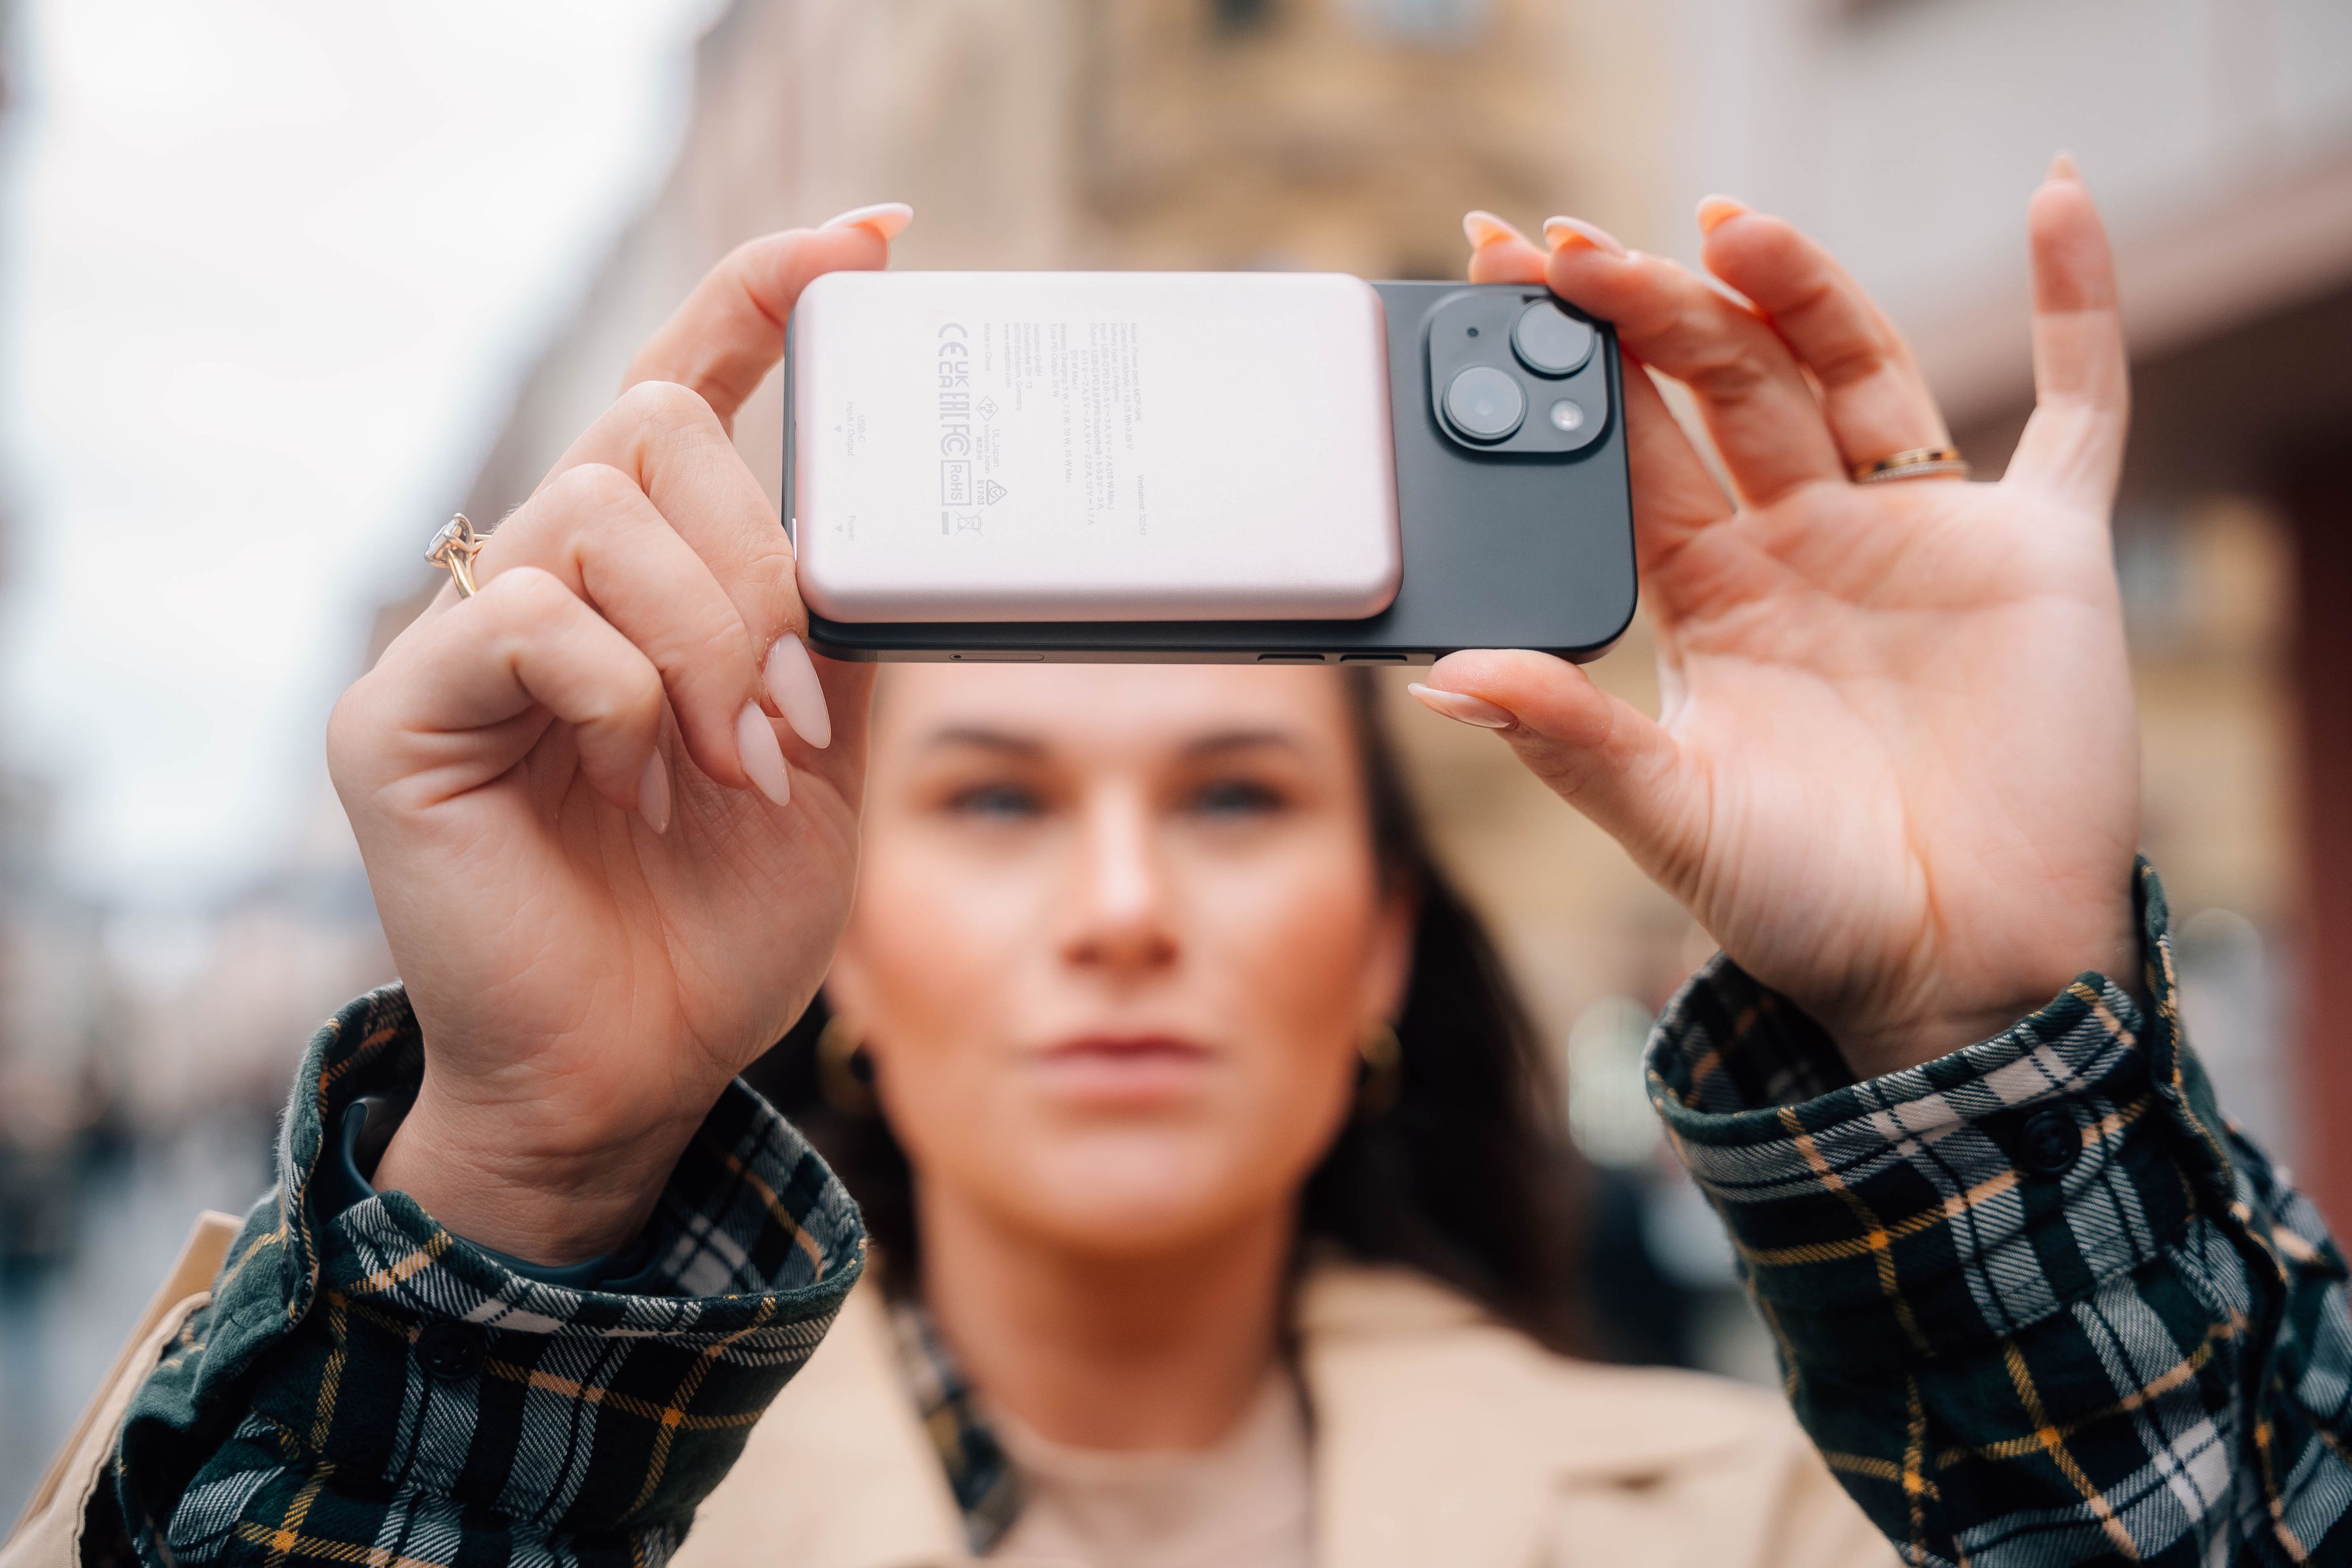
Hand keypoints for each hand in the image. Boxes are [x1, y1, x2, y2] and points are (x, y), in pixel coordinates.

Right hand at [335, 206, 911, 1262]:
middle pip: (648, 430)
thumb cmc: (716, 923)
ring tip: (734, 759)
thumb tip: (883, 522)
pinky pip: (528, 620)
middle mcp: (538, 581)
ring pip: (598, 515)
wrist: (632, 1073)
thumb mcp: (821, 753)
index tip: (875, 235)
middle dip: (754, 562)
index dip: (767, 294)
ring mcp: (458, 643)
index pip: (683, 383)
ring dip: (706, 637)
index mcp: (638, 579)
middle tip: (789, 706)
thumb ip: (830, 627)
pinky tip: (641, 775)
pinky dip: (620, 692)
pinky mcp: (400, 716)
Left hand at [1427, 166, 2136, 1079]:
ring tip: (1729, 225)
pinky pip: (2078, 404)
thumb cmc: (1806, 911)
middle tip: (1577, 245)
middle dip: (1654, 310)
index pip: (1631, 448)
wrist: (1955, 977)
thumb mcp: (1671, 817)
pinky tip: (2056, 203)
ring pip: (1852, 368)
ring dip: (1798, 289)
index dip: (1575, 364)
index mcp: (1709, 592)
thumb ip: (1568, 740)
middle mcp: (1802, 543)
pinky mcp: (2036, 550)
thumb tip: (1446, 677)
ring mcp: (1917, 535)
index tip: (1504, 278)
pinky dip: (2079, 304)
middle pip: (1725, 385)